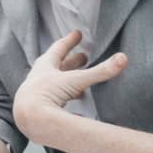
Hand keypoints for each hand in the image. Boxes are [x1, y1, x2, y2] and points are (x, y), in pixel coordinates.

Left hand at [13, 31, 127, 145]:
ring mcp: (38, 93)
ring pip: (56, 83)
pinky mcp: (40, 108)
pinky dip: (67, 101)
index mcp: (45, 66)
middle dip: (71, 61)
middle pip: (57, 66)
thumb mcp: (76, 80)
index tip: (78, 33)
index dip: (70, 41)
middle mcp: (39, 77)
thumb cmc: (47, 94)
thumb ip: (100, 71)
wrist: (29, 118)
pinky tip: (76, 108)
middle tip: (84, 57)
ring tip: (82, 84)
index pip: (59, 48)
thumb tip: (123, 58)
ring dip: (69, 81)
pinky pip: (56, 102)